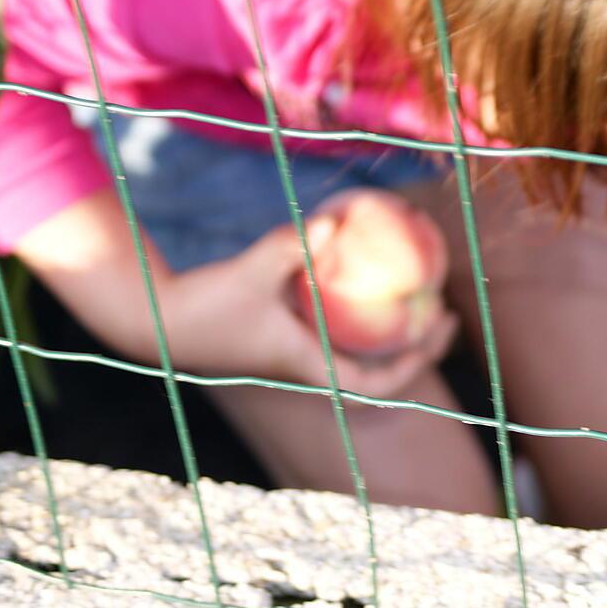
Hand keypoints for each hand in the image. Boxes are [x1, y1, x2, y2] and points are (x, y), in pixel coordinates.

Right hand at [162, 220, 458, 397]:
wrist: (159, 323)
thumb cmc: (204, 305)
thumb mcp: (248, 271)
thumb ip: (288, 247)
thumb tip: (333, 222)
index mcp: (309, 367)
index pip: (376, 385)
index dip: (416, 363)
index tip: (441, 327)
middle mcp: (309, 367)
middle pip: (379, 373)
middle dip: (418, 349)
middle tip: (447, 310)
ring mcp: (298, 356)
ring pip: (359, 354)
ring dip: (392, 334)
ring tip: (419, 294)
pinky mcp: (285, 339)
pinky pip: (336, 333)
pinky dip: (359, 315)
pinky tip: (365, 275)